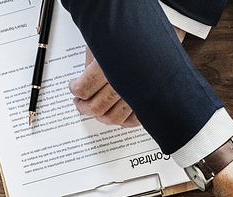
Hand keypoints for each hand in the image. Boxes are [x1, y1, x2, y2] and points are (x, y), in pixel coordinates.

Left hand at [69, 28, 184, 126]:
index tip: (74, 87)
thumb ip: (92, 65)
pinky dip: (122, 121)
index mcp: (109, 68)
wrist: (158, 40)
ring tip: (95, 110)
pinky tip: (116, 114)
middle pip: (97, 108)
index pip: (84, 89)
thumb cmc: (130, 38)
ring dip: (101, 117)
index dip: (75, 90)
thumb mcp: (104, 44)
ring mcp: (137, 97)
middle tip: (80, 103)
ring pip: (114, 118)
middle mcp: (124, 85)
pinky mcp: (147, 103)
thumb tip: (84, 80)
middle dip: (84, 107)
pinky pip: (133, 121)